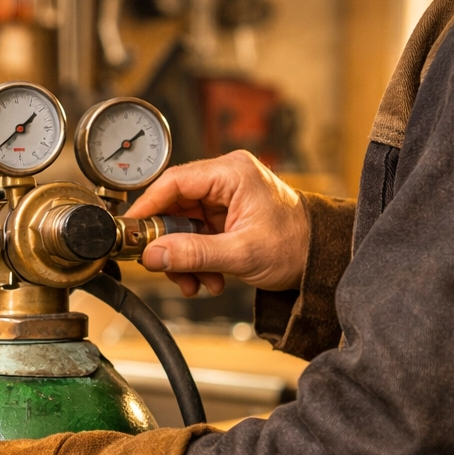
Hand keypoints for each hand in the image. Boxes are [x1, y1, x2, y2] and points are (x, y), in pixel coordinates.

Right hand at [128, 150, 309, 297]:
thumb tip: (154, 255)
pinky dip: (196, 258)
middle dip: (170, 243)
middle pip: (175, 205)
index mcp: (232, 173)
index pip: (174, 181)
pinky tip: (209, 278)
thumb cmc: (296, 245)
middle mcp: (226, 178)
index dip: (148, 207)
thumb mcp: (241, 253)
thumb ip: (194, 254)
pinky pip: (196, 234)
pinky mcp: (226, 215)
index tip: (132, 231)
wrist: (321, 258)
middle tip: (166, 267)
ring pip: (183, 224)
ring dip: (184, 257)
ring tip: (196, 282)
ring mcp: (226, 197)